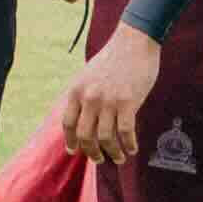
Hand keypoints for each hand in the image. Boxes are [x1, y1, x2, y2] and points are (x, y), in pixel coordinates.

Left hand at [61, 22, 160, 161]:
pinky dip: (128, 144)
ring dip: (113, 153)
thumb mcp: (88, 75)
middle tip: (99, 159)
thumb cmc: (113, 58)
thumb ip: (83, 96)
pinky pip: (125, 132)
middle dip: (92, 152)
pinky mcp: (128, 102)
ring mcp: (108, 101)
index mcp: (76, 91)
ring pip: (106, 138)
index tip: (75, 150)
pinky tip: (132, 148)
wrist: (134, 41)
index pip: (68, 124)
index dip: (71, 141)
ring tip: (119, 157)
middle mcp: (89, 98)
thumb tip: (83, 119)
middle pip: (85, 136)